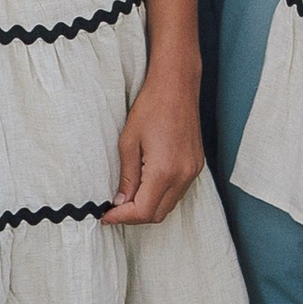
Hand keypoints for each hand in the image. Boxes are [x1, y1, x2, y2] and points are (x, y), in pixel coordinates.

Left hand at [103, 64, 204, 224]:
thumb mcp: (128, 141)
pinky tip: (146, 187)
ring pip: (169, 206)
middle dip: (133, 216)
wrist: (177, 85)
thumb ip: (127, 176)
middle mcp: (183, 175)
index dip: (121, 218)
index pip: (142, 211)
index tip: (105, 216)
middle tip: (113, 209)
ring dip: (148, 208)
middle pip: (157, 214)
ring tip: (126, 199)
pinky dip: (161, 196)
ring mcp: (192, 172)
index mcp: (164, 171)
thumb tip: (120, 201)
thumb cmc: (150, 106)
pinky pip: (178, 192)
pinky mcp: (196, 166)